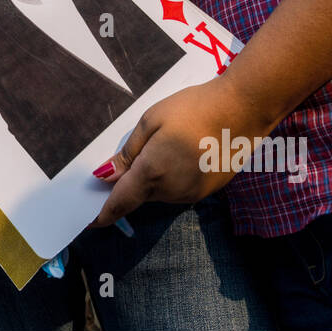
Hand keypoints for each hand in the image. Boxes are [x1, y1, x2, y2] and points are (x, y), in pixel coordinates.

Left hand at [89, 78, 268, 226]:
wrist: (242, 110)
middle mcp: (171, 191)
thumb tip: (106, 175)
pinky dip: (175, 176)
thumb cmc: (193, 108)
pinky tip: (186, 150)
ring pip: (161, 192)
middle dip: (133, 181)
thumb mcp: (151, 121)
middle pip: (141, 194)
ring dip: (156, 177)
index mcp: (152, 173)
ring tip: (169, 143)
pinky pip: (180, 189)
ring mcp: (192, 194)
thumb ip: (128, 153)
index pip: (120, 202)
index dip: (103, 215)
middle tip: (139, 151)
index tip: (89, 222)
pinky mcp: (209, 191)